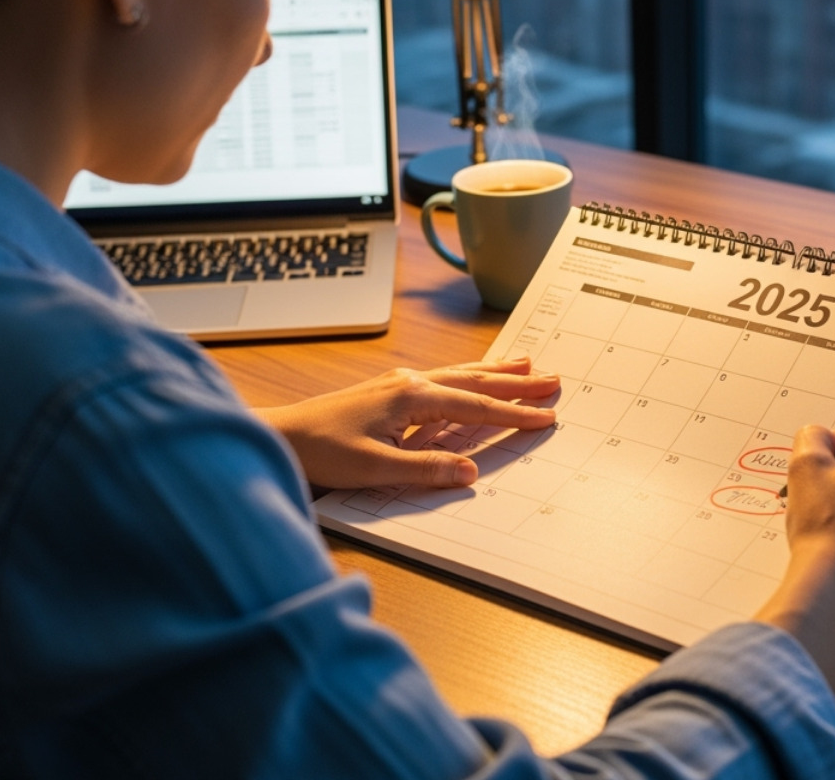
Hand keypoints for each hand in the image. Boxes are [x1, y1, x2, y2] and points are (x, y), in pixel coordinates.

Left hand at [256, 358, 559, 490]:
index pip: (476, 406)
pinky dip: (468, 374)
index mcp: (411, 398)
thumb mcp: (374, 469)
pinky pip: (443, 378)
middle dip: (516, 381)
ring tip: (527, 362)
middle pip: (475, 380)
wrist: (280, 436)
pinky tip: (474, 373)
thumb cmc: (321, 452)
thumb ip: (425, 469)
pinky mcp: (390, 390)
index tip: (547, 416)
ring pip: (460, 373)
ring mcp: (400, 383)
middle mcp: (410, 383)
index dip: (514, 413)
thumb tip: (471, 472)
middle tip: (553, 378)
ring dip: (496, 370)